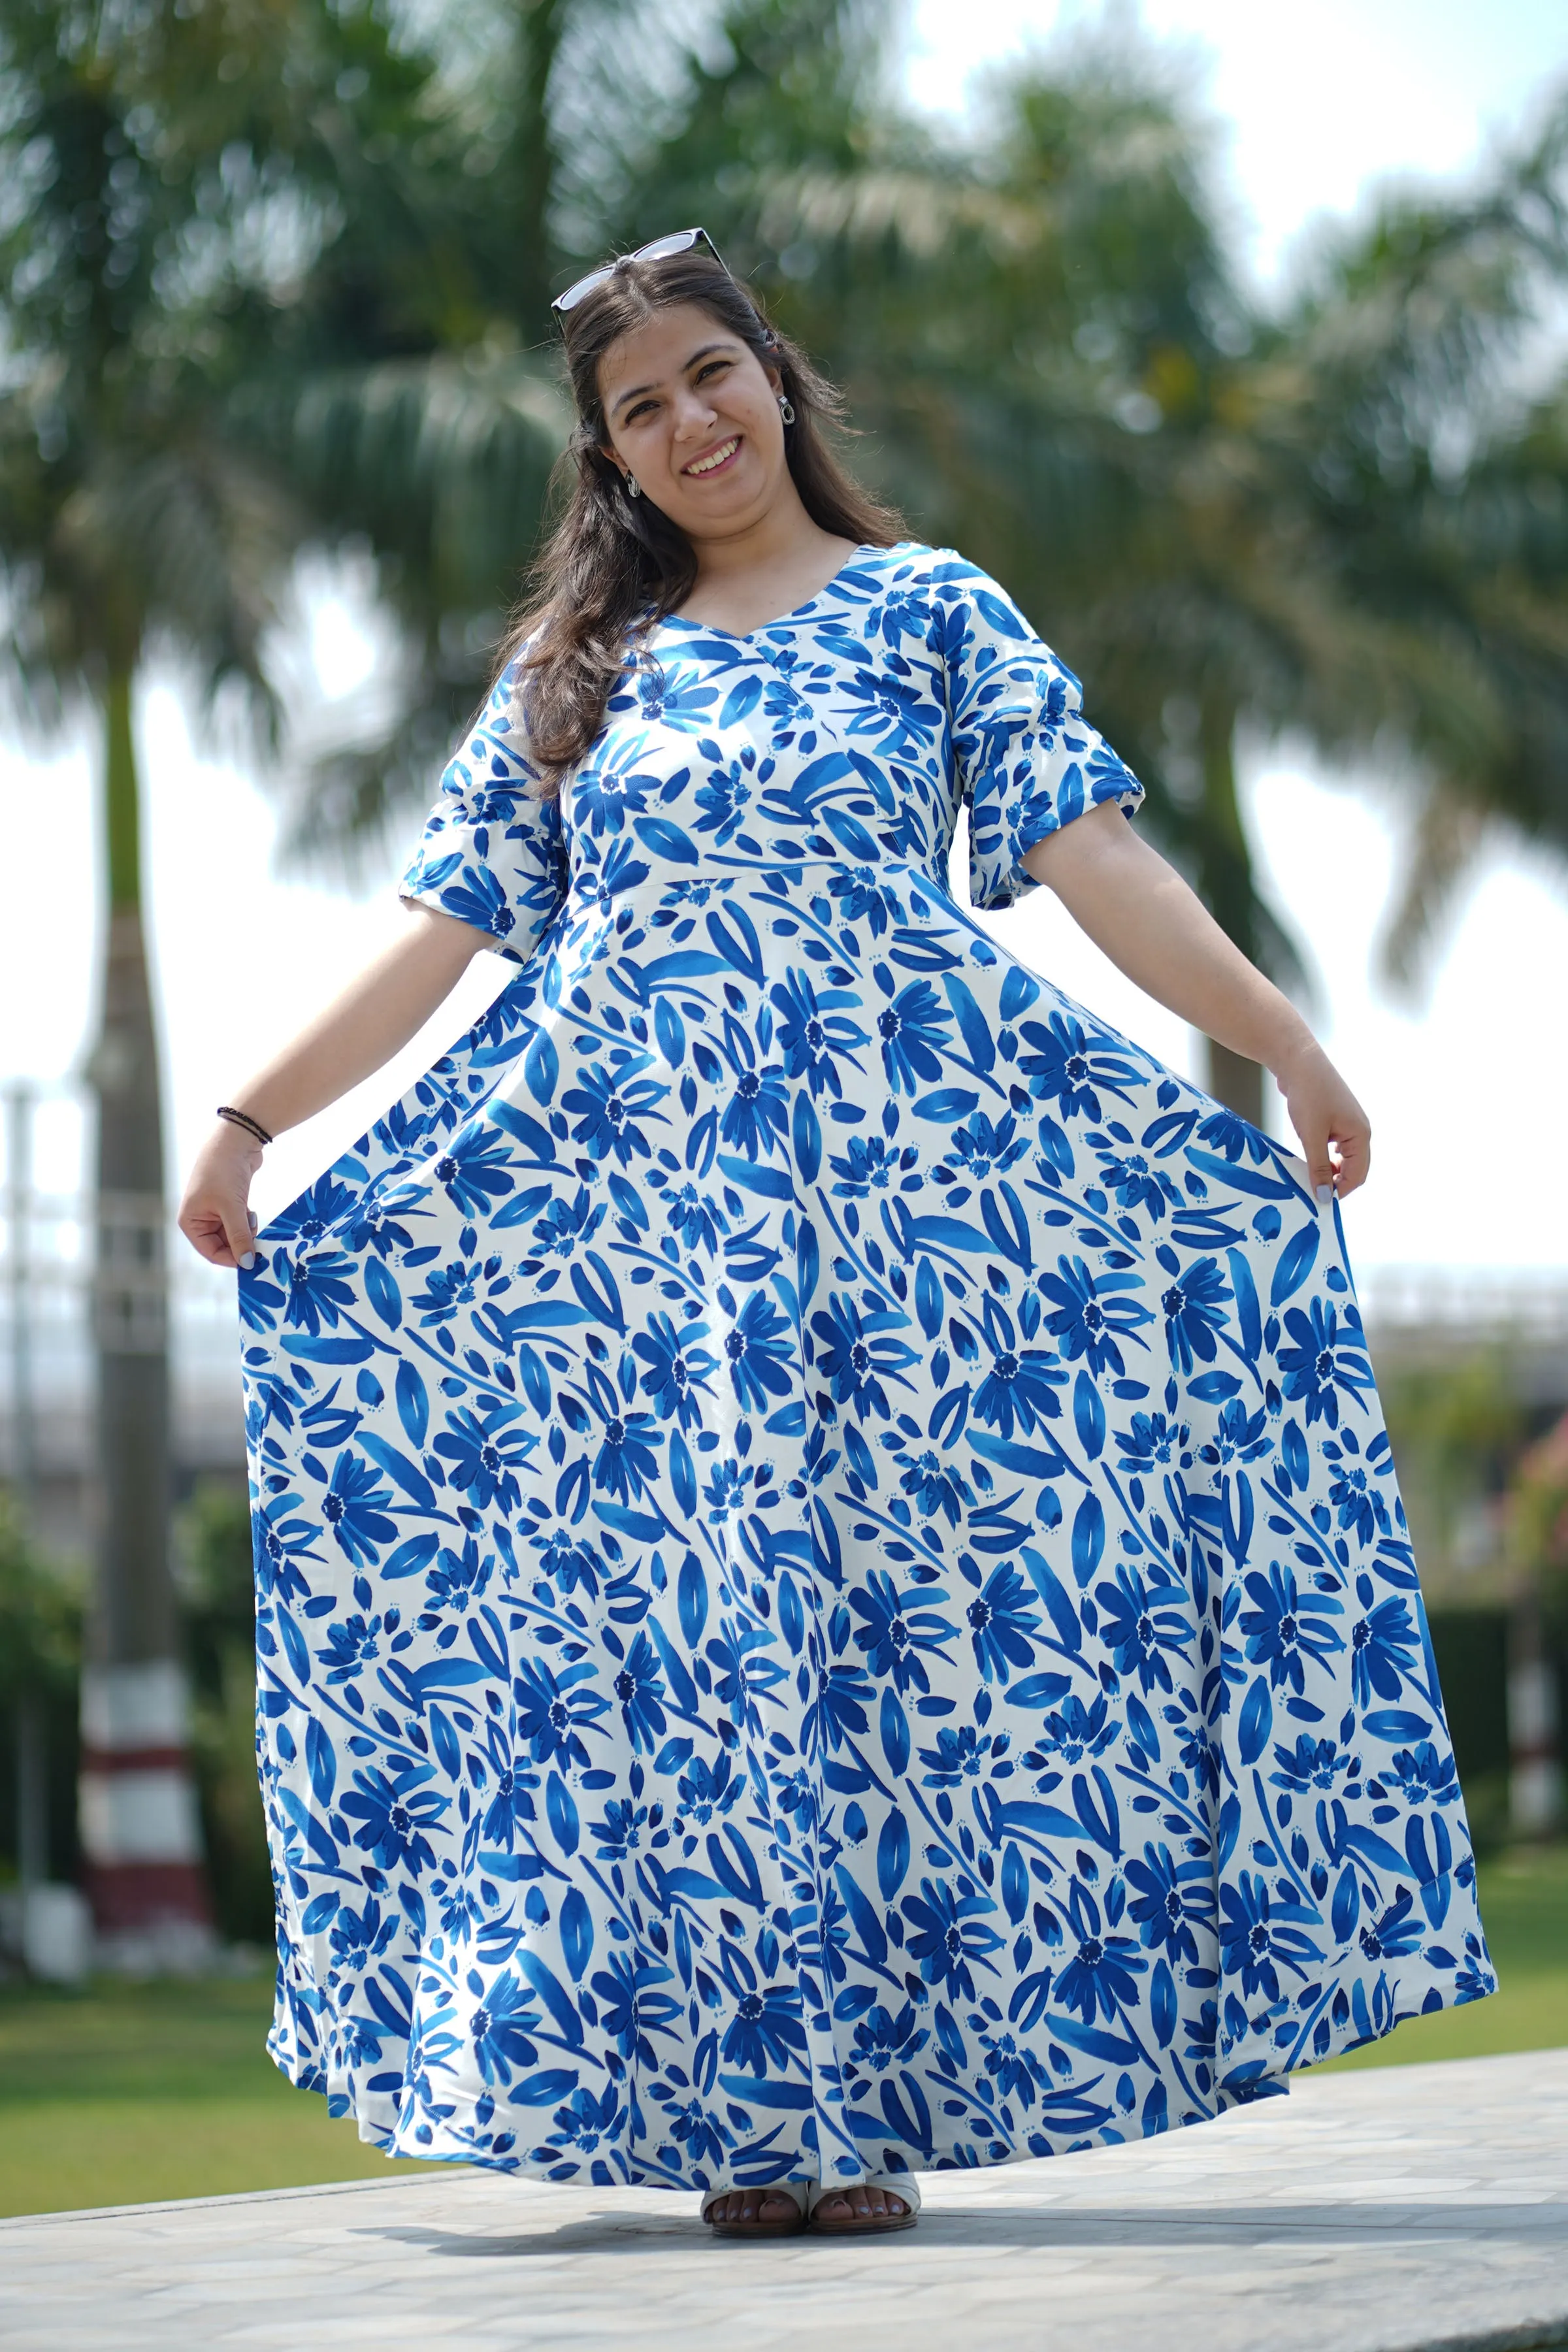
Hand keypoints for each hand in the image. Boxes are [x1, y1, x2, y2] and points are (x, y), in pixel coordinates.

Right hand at [178, 1121, 263, 1268]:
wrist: (235, 1139)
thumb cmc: (224, 1172)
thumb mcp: (232, 1208)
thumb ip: (240, 1237)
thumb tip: (248, 1264)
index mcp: (190, 1221)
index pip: (210, 1252)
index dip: (231, 1259)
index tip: (253, 1262)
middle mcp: (199, 1218)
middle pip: (222, 1245)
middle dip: (241, 1244)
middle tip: (259, 1242)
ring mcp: (214, 1210)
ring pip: (233, 1234)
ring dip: (246, 1232)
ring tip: (251, 1217)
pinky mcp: (229, 1203)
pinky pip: (239, 1223)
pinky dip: (247, 1222)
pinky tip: (252, 1211)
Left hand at [1273, 1042, 1369, 1198]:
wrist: (1298, 1061)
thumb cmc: (1309, 1095)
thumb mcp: (1312, 1136)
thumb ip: (1319, 1168)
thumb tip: (1324, 1197)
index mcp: (1361, 1135)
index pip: (1358, 1175)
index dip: (1340, 1192)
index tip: (1320, 1203)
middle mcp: (1359, 1131)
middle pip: (1353, 1169)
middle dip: (1335, 1183)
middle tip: (1312, 1195)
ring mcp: (1346, 1125)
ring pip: (1342, 1159)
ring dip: (1328, 1171)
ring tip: (1308, 1179)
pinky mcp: (1333, 1120)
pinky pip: (1332, 1148)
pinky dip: (1322, 1158)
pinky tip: (1308, 1161)